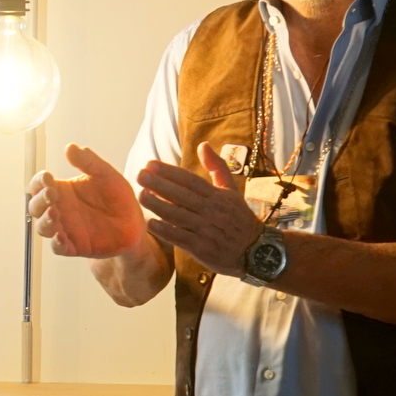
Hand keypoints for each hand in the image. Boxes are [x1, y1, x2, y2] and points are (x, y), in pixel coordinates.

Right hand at [27, 143, 148, 257]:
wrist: (134, 224)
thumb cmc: (117, 198)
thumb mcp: (106, 175)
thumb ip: (89, 162)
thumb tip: (70, 147)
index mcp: (63, 191)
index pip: (39, 185)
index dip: (38, 181)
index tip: (48, 177)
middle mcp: (60, 210)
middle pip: (35, 207)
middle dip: (39, 200)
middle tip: (51, 193)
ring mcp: (65, 229)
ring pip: (43, 228)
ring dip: (45, 220)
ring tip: (54, 212)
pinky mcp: (75, 247)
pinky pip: (59, 248)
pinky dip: (56, 243)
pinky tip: (61, 236)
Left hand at [137, 142, 264, 275]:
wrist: (255, 250)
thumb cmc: (238, 218)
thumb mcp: (231, 190)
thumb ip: (216, 167)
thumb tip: (203, 145)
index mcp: (217, 196)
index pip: (190, 180)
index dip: (170, 172)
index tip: (151, 165)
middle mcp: (211, 211)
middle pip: (182, 195)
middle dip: (159, 184)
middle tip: (140, 175)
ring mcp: (206, 230)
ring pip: (178, 216)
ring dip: (158, 205)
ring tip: (141, 195)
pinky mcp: (201, 248)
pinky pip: (180, 238)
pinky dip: (165, 231)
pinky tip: (150, 223)